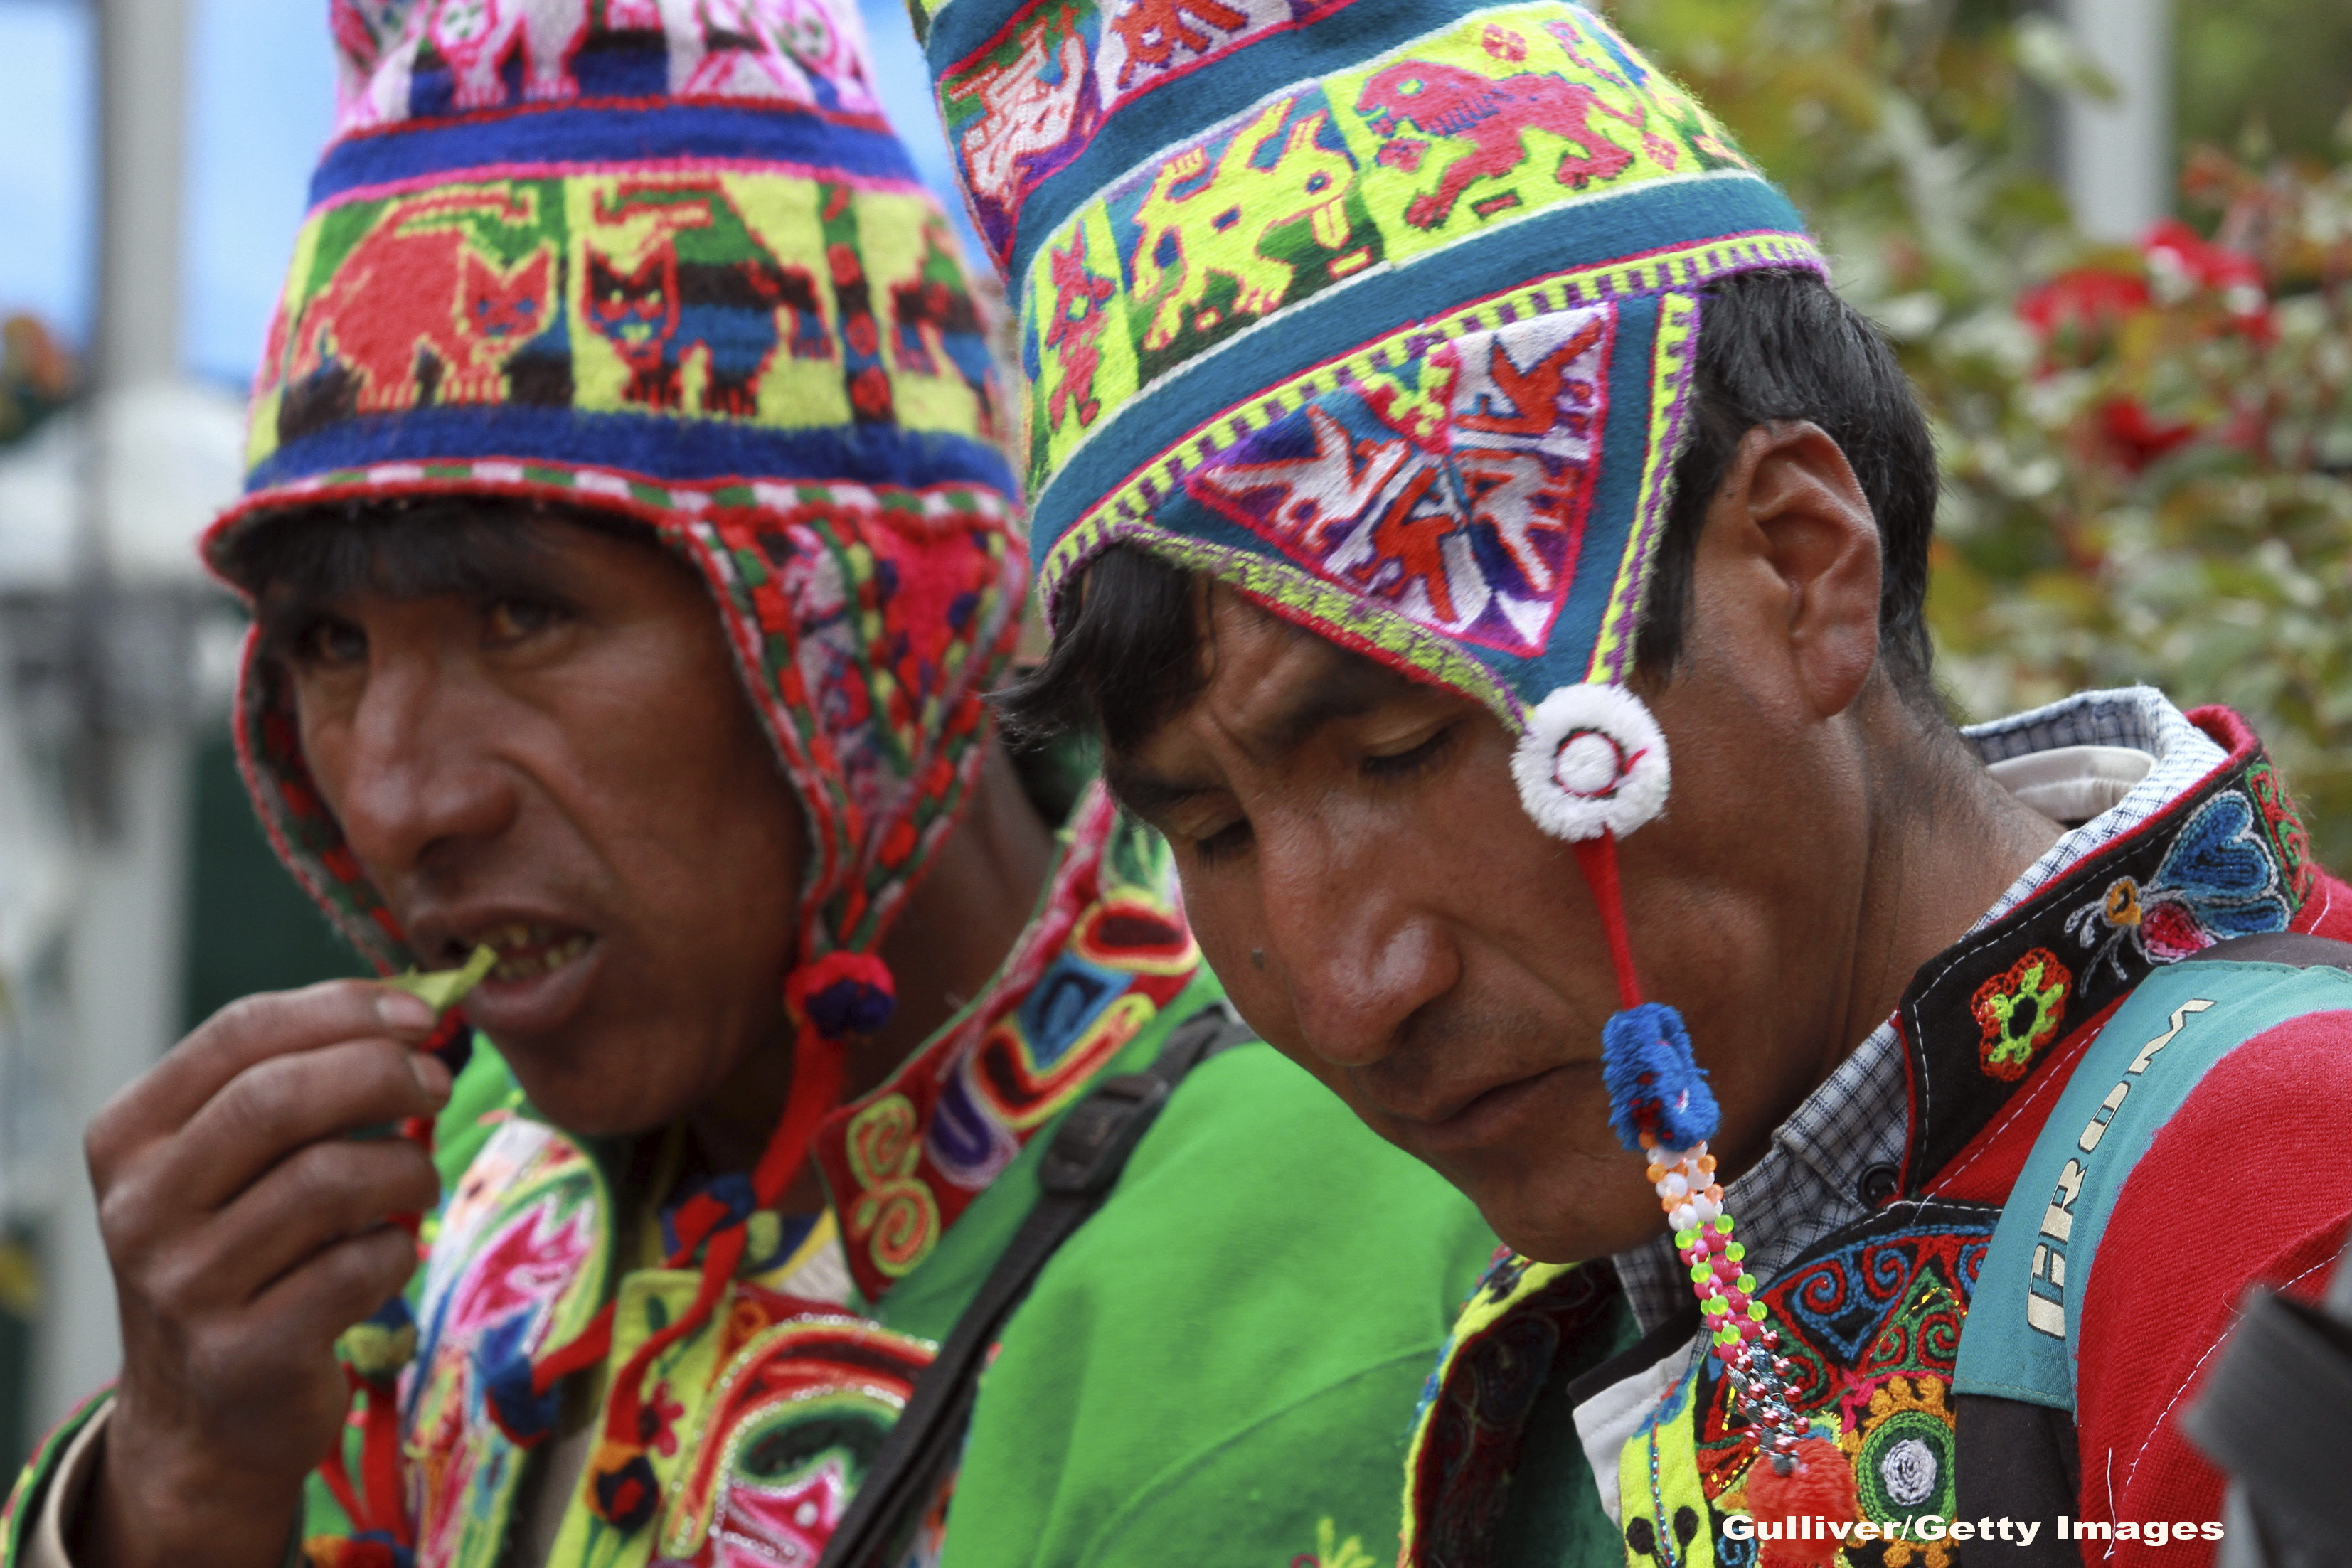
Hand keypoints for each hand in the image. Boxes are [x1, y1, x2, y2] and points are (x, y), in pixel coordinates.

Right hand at [70, 981, 451, 1567]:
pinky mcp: (244, 1353)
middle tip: (437, 1083)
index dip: (345, 1010)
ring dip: (404, 1169)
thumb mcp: (234, 1161)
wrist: (206, 1413)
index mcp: (130, 1136)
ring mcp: (184, 1286)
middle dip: (383, 1075)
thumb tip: (415, 1006)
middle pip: (279, 1099)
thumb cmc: (243, 1250)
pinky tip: (386, 1254)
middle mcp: (141, 1208)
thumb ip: (299, 1080)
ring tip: (413, 1181)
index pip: (240, 1033)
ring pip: (330, 1181)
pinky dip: (398, 1248)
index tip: (422, 1011)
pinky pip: (359, 1266)